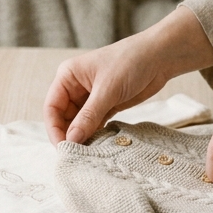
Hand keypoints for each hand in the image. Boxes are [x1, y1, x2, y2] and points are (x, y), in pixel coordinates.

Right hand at [44, 6, 212, 144]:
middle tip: (75, 156)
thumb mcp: (107, 90)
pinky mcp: (106, 105)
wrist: (160, 57)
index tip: (62, 147)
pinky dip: (94, 135)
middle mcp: (75, 87)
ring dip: (82, 137)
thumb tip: (71, 140)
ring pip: (78, 123)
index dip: (54, 128)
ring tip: (87, 154)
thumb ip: (88, 116)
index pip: (52, 107)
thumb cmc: (130, 62)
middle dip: (68, 135)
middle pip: (63, 117)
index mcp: (68, 76)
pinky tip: (98, 146)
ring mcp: (91, 97)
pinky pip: (94, 124)